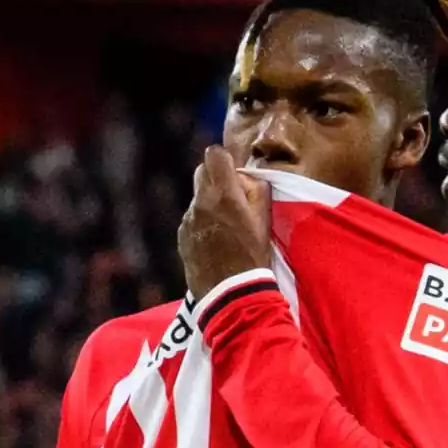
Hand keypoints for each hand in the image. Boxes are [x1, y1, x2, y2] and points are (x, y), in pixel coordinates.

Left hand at [179, 146, 271, 300]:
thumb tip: (244, 178)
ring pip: (196, 197)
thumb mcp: (265, 221)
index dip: (225, 159)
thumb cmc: (254, 257)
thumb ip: (257, 191)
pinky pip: (191, 219)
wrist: (230, 294)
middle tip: (231, 197)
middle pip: (201, 171)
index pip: (214, 154)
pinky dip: (201, 223)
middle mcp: (201, 202)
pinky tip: (214, 242)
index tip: (234, 174)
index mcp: (224, 195)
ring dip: (209, 203)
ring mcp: (188, 220)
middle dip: (216, 177)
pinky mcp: (181, 237)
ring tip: (225, 226)